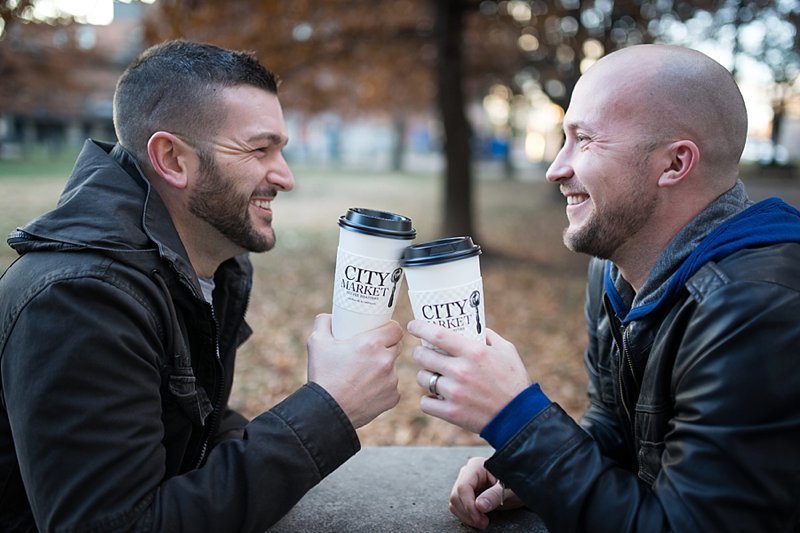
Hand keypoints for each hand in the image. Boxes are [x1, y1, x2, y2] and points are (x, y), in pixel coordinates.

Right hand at [307, 314, 402, 428]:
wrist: (326, 412)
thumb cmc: (322, 376)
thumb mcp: (316, 342)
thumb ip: (324, 322)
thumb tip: (331, 317)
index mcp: (371, 344)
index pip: (395, 329)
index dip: (389, 328)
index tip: (381, 331)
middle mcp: (385, 361)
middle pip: (396, 346)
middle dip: (386, 346)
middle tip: (370, 350)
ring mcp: (391, 380)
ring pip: (392, 368)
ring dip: (383, 368)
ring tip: (363, 374)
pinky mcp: (392, 398)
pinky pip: (391, 387)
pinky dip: (381, 387)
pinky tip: (366, 390)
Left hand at [408, 320, 530, 433]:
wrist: (520, 418)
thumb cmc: (514, 380)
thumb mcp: (506, 350)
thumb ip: (487, 336)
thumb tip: (471, 326)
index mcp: (474, 352)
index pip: (437, 334)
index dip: (420, 327)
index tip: (413, 325)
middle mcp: (461, 371)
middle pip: (423, 356)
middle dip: (420, 353)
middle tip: (424, 353)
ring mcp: (454, 393)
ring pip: (422, 378)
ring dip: (425, 376)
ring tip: (435, 376)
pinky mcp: (451, 413)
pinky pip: (425, 402)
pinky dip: (429, 399)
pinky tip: (437, 397)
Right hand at [450, 457, 522, 529]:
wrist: (520, 485)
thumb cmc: (517, 483)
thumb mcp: (510, 489)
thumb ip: (495, 496)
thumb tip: (479, 505)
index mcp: (477, 466)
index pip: (464, 487)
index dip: (469, 505)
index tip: (479, 519)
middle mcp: (468, 473)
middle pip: (456, 495)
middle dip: (468, 512)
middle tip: (483, 523)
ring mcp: (466, 482)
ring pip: (455, 502)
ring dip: (466, 516)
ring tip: (483, 522)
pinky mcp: (467, 493)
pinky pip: (458, 506)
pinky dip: (466, 515)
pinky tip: (479, 519)